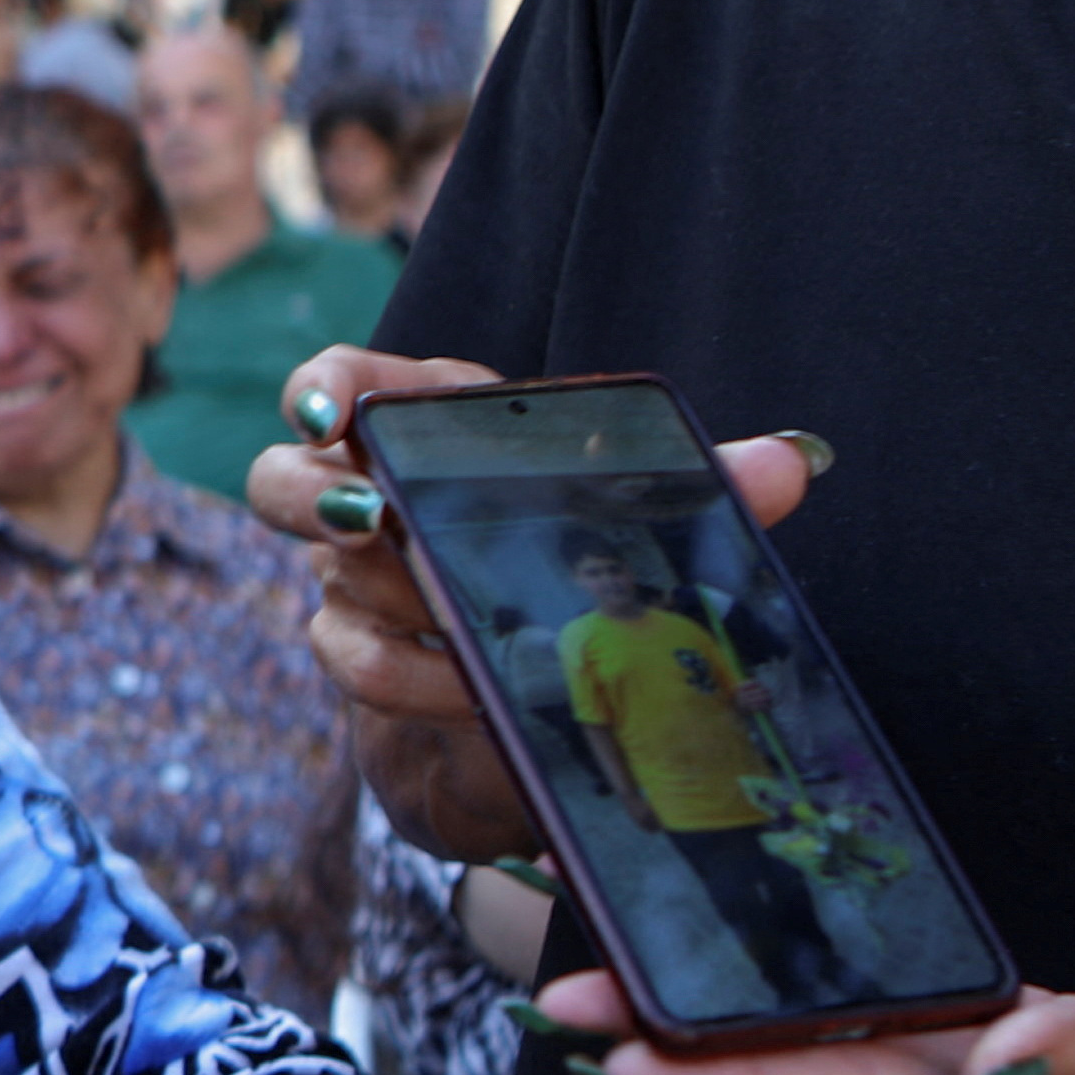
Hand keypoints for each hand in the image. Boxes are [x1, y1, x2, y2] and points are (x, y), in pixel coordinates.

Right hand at [242, 347, 817, 862]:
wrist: (553, 679)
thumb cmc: (581, 554)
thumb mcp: (640, 512)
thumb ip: (707, 483)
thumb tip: (793, 463)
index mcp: (431, 426)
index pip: (340, 382)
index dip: (319, 390)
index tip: (330, 414)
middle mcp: (371, 495)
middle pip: (281, 480)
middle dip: (313, 498)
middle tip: (375, 517)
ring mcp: (352, 580)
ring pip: (328, 584)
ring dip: (398, 604)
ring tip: (467, 628)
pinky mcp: (361, 657)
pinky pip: (356, 663)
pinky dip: (415, 678)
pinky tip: (476, 692)